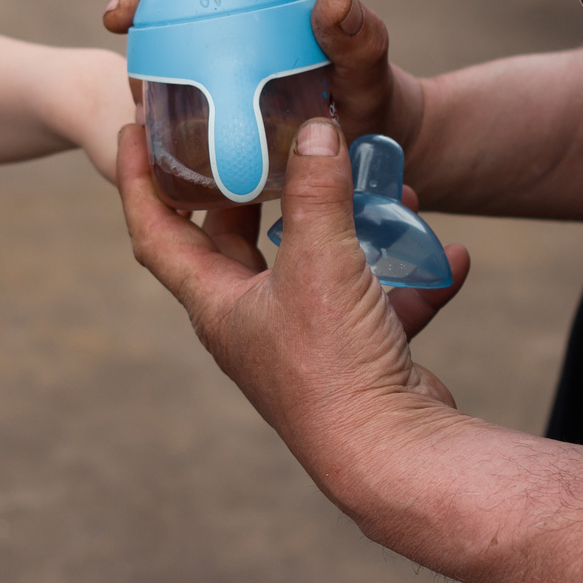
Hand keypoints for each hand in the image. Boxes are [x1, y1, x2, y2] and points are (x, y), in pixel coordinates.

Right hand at [102, 0, 425, 154]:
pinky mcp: (232, 48)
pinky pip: (187, 43)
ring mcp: (242, 18)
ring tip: (125, 69)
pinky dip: (159, 60)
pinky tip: (141, 90)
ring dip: (143, 26)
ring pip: (179, 7)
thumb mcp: (368, 70)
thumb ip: (360, 38)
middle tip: (113, 22)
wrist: (373, 128)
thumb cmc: (373, 96)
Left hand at [119, 117, 471, 491]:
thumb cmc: (335, 368)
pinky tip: (447, 256)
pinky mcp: (359, 359)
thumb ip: (315, 190)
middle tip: (269, 140)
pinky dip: (412, 278)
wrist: (394, 456)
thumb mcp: (319, 261)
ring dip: (352, 226)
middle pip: (239, 243)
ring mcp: (308, 344)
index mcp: (218, 304)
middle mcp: (254, 324)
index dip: (140, 178)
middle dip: (255, 191)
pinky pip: (382, 304)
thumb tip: (315, 130)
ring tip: (385, 186)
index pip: (157, 232)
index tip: (134, 127)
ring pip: (322, 267)